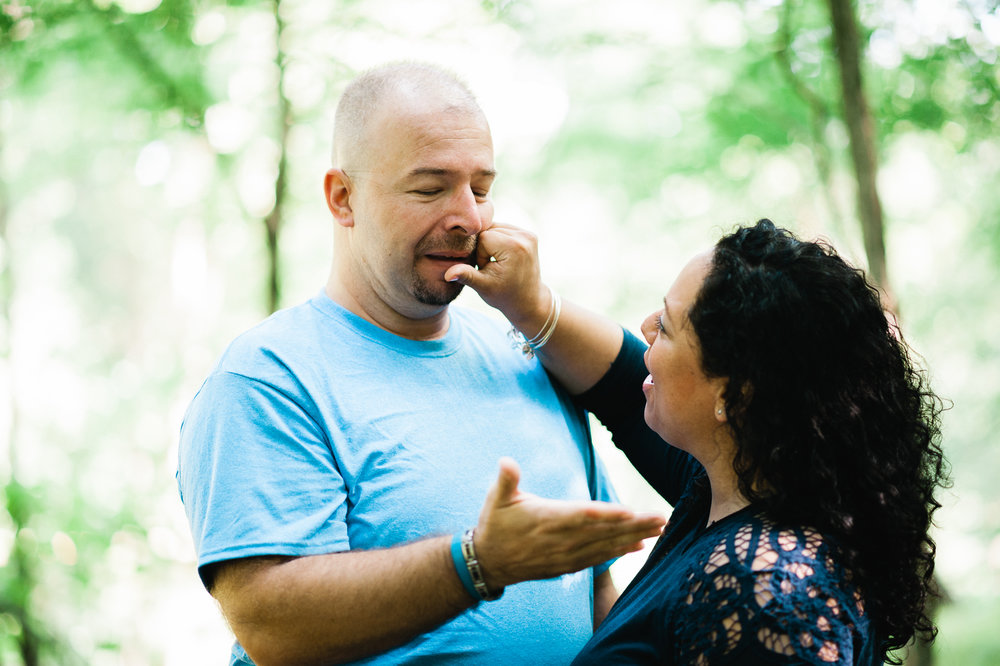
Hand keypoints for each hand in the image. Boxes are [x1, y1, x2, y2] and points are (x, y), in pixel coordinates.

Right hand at [445, 223, 551, 336]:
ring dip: (491, 244)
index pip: (482, 237)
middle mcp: (524, 236)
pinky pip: (503, 230)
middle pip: (489, 230)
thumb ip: (466, 275)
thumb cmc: (504, 296)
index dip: (480, 254)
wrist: (528, 301)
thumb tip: (447, 274)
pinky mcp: (529, 235)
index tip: (489, 269)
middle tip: (493, 267)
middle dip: (485, 248)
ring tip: (498, 263)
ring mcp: (529, 234)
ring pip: (495, 228)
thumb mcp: (483, 286)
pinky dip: (499, 241)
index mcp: (514, 246)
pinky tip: (502, 257)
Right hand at [473, 458, 665, 588]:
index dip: (606, 514)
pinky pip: (599, 558)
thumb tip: (506, 461)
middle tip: (661, 517)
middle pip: (603, 532)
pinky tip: (639, 546)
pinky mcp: (568, 565)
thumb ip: (506, 480)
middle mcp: (561, 540)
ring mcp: (566, 555)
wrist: (489, 563)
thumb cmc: (495, 525)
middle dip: (634, 525)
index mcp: (546, 519)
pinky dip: (619, 552)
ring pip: (606, 546)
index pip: (581, 516)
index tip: (630, 511)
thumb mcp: (496, 499)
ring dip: (634, 537)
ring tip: (659, 529)